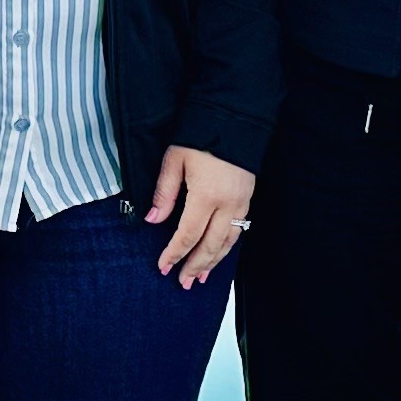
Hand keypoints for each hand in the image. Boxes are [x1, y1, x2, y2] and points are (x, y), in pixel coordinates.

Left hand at [144, 144, 254, 288]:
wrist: (234, 117)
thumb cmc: (201, 134)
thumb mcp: (175, 159)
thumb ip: (164, 192)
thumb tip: (153, 220)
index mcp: (206, 195)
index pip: (188, 234)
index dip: (175, 253)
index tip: (163, 267)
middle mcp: (227, 204)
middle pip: (211, 245)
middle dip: (195, 266)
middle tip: (183, 283)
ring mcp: (241, 202)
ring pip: (228, 242)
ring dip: (213, 262)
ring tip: (200, 277)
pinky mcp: (248, 198)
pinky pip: (238, 231)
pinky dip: (226, 247)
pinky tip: (217, 254)